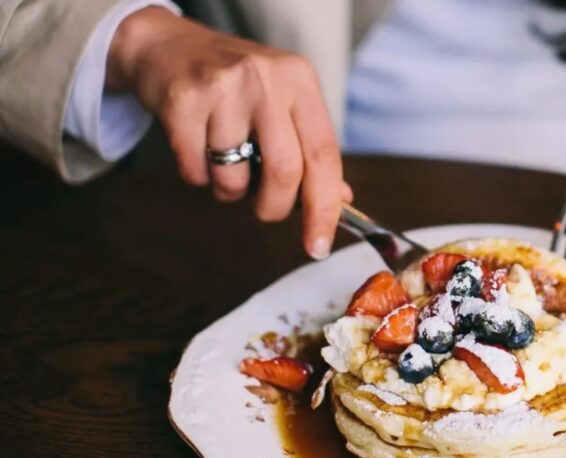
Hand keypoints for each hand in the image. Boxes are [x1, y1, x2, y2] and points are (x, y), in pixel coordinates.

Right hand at [106, 7, 351, 258]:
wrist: (168, 46)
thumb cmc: (235, 85)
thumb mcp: (282, 103)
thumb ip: (311, 150)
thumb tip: (340, 201)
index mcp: (300, 81)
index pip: (325, 155)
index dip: (325, 208)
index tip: (319, 245)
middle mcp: (266, 79)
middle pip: (285, 172)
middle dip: (274, 207)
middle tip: (264, 209)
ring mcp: (223, 88)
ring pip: (235, 178)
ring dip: (230, 190)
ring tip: (224, 162)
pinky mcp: (182, 101)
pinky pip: (196, 171)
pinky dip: (198, 175)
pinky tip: (197, 147)